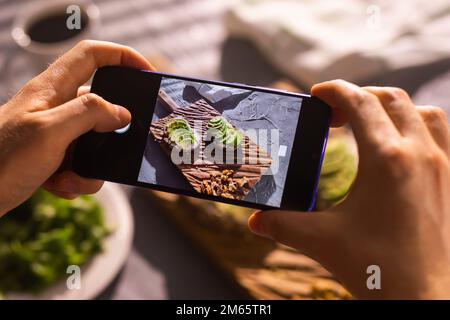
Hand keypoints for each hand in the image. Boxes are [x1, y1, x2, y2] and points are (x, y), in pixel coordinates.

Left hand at [0, 40, 153, 215]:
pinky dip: (78, 179)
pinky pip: (83, 163)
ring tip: (70, 178)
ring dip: (92, 166)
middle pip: (102, 107)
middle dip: (112, 133)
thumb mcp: (49, 132)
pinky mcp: (55, 155)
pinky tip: (60, 186)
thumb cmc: (1, 160)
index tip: (146, 73)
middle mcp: (57, 107)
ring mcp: (56, 132)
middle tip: (116, 148)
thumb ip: (88, 114)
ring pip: (96, 142)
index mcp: (53, 89)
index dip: (122, 56)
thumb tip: (121, 113)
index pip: (92, 55)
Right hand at [248, 80, 449, 298]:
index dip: (335, 91)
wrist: (426, 299)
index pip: (360, 102)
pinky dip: (419, 127)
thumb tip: (254, 221)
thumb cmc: (379, 269)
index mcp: (386, 159)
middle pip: (390, 98)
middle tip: (334, 115)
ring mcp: (443, 165)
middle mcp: (420, 153)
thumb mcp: (321, 241)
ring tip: (370, 125)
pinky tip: (399, 149)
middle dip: (359, 96)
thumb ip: (282, 225)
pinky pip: (441, 135)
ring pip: (423, 111)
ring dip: (393, 108)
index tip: (317, 94)